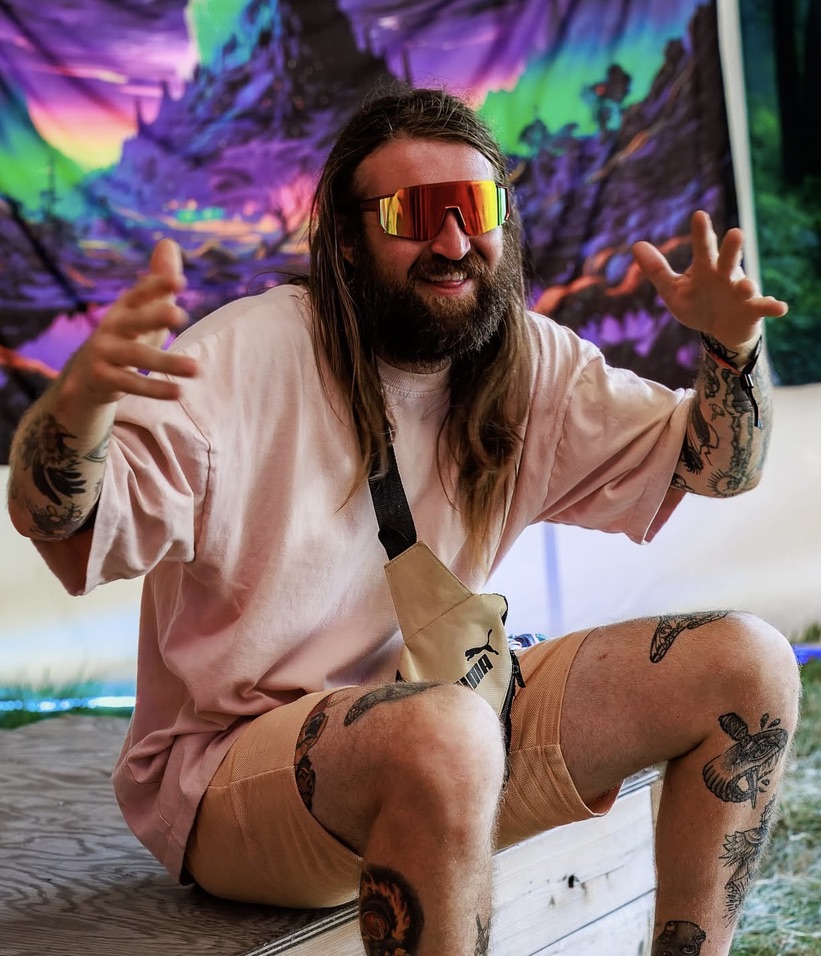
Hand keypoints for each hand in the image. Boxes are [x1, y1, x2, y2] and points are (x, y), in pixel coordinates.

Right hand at [66, 239, 197, 406]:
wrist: (87, 375)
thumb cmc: (126, 336)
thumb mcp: (142, 310)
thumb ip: (158, 282)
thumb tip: (169, 242)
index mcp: (125, 308)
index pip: (139, 292)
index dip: (156, 285)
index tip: (179, 281)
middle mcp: (112, 327)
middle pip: (135, 320)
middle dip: (155, 315)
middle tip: (180, 314)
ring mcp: (105, 352)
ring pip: (137, 356)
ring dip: (167, 362)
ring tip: (197, 369)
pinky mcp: (104, 378)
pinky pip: (131, 383)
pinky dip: (155, 388)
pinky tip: (179, 392)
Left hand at [632, 211, 787, 351]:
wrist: (720, 330)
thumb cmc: (697, 304)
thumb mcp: (673, 290)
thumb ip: (657, 270)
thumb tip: (636, 244)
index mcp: (706, 268)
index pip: (703, 247)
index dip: (702, 232)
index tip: (699, 215)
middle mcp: (726, 276)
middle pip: (728, 259)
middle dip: (731, 248)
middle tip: (734, 233)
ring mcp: (741, 293)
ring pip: (746, 284)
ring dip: (747, 284)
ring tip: (745, 285)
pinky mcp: (752, 310)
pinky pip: (764, 307)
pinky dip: (772, 307)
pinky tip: (780, 308)